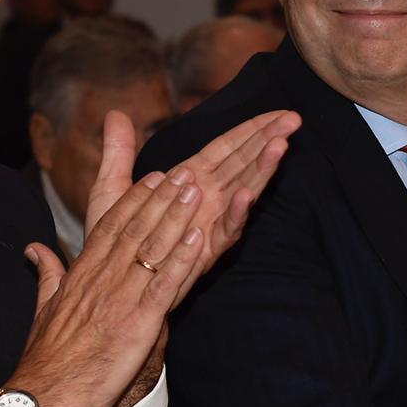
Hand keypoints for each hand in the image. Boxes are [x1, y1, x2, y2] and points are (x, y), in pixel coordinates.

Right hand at [8, 169, 206, 406]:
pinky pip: (164, 286)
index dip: (134, 200)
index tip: (152, 176)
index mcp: (82, 275)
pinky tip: (198, 240)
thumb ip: (47, 273)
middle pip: (135, 229)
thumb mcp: (43, 308)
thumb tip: (35, 248)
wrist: (44, 394)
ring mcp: (121, 299)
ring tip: (195, 192)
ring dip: (176, 219)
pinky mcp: (138, 323)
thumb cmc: (47, 357)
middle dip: (162, 199)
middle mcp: (102, 279)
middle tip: (184, 172)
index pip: (111, 226)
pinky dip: (181, 261)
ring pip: (151, 250)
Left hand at [84, 108, 299, 291]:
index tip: (280, 111)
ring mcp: (208, 225)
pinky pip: (224, 232)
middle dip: (269, 140)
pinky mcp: (204, 252)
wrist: (111, 295)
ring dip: (261, 171)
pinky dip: (236, 214)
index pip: (228, 147)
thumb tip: (115, 114)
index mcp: (190, 180)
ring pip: (242, 192)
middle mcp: (206, 200)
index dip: (253, 128)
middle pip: (244, 163)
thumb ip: (119, 153)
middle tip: (294, 119)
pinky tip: (246, 196)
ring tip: (279, 147)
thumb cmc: (114, 244)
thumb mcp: (113, 190)